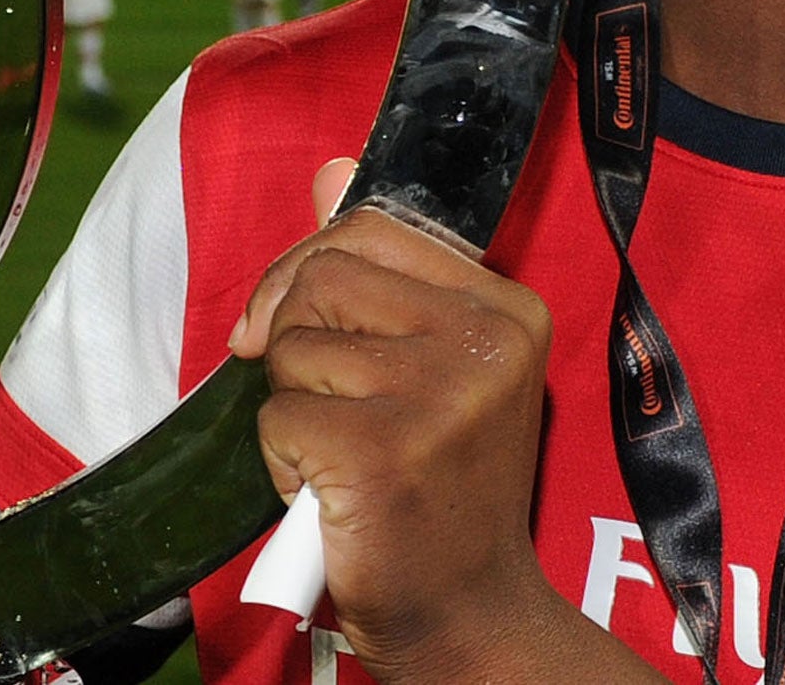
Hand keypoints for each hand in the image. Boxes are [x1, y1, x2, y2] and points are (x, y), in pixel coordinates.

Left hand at [229, 160, 562, 681]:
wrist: (467, 613)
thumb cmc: (441, 488)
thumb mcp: (432, 366)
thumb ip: (383, 271)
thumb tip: (332, 171)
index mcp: (506, 309)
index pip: (372, 228)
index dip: (310, 270)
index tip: (295, 324)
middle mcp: (486, 341)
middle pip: (324, 277)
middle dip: (294, 339)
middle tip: (320, 401)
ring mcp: (439, 395)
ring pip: (294, 348)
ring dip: (292, 406)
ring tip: (338, 453)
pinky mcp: (382, 452)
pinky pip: (277, 417)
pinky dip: (281, 460)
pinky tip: (328, 492)